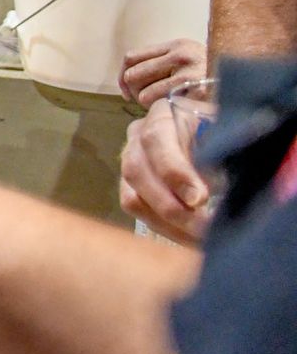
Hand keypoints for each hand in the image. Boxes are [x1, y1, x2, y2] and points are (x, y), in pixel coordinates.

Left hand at [118, 38, 206, 105]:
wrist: (247, 86)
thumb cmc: (211, 76)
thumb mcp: (189, 58)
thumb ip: (161, 61)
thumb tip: (126, 78)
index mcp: (176, 45)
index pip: (131, 57)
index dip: (122, 75)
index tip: (126, 89)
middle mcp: (181, 56)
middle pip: (133, 75)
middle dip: (133, 90)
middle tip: (142, 100)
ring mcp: (188, 74)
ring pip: (143, 94)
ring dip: (146, 103)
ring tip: (156, 105)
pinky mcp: (196, 94)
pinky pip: (161, 105)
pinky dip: (159, 110)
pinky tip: (166, 109)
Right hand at [118, 99, 209, 244]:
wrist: (210, 134)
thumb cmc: (222, 131)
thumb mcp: (225, 132)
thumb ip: (220, 153)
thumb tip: (219, 187)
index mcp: (163, 114)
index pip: (157, 140)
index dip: (175, 172)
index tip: (200, 199)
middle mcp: (137, 135)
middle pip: (136, 171)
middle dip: (171, 206)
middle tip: (204, 229)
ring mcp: (129, 161)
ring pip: (131, 196)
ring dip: (166, 222)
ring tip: (199, 239)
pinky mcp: (131, 185)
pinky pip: (137, 210)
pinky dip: (162, 227)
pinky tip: (188, 238)